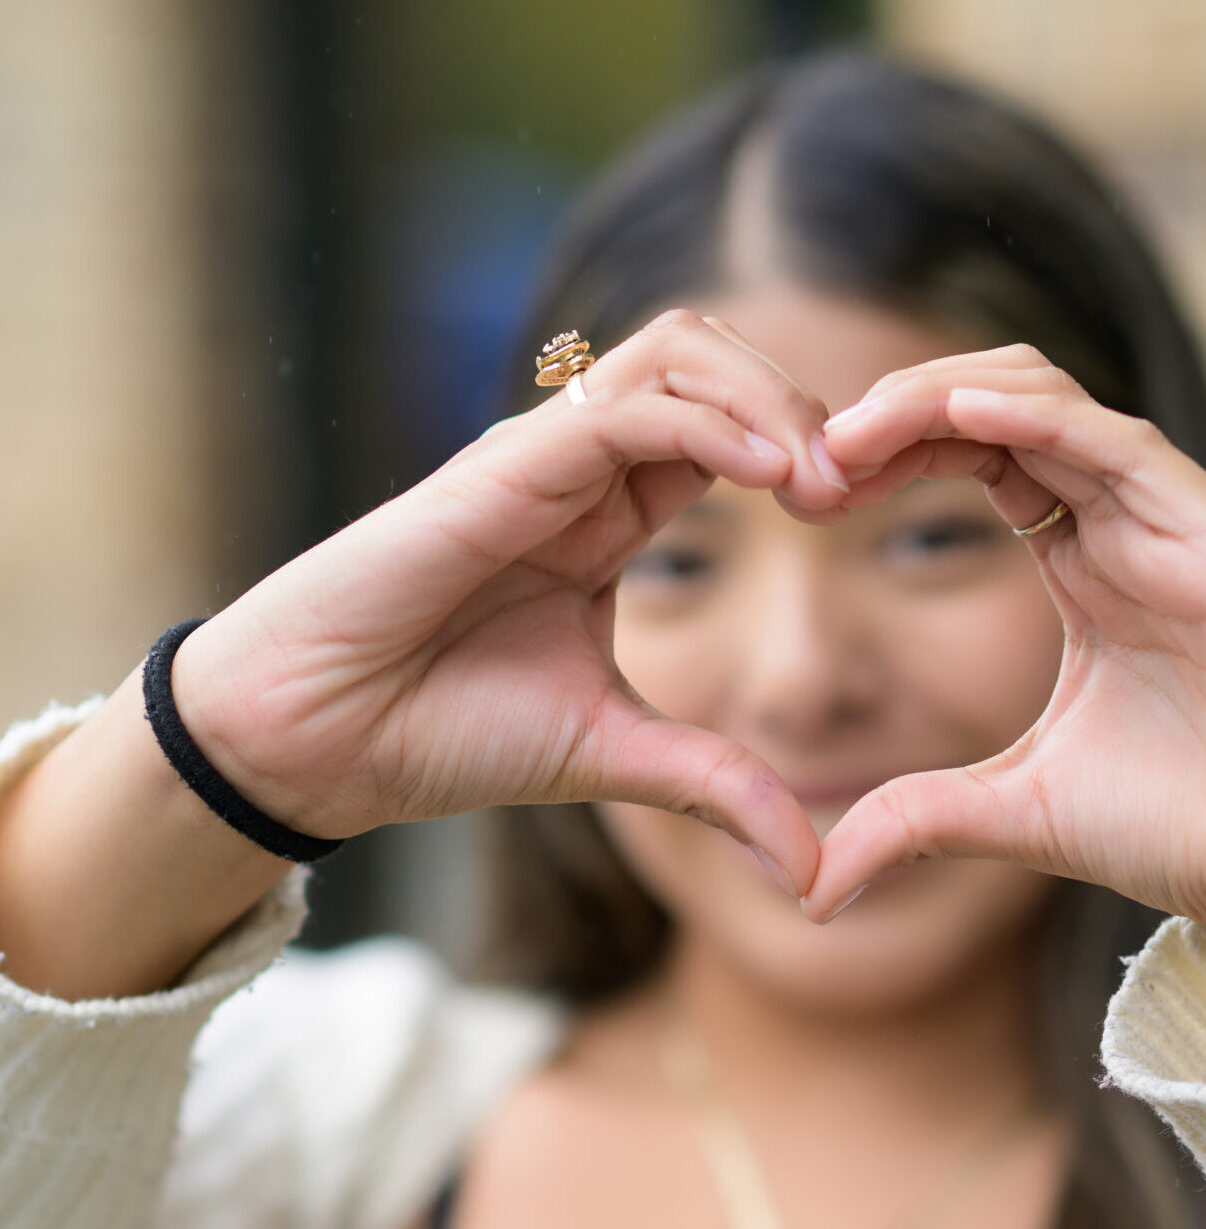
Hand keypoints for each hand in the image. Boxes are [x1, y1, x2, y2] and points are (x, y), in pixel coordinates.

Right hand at [170, 311, 850, 895]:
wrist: (320, 744)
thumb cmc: (446, 731)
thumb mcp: (617, 758)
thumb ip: (718, 790)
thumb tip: (815, 873)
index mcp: (612, 513)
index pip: (731, 431)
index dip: (807, 453)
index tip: (863, 513)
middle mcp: (583, 468)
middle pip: (716, 366)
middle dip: (804, 407)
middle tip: (860, 485)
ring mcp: (543, 458)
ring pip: (677, 355)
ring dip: (769, 399)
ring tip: (825, 479)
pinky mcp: (502, 469)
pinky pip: (622, 409)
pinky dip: (708, 421)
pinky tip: (771, 475)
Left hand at [806, 347, 1205, 1062]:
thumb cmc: (1182, 834)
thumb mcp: (1013, 813)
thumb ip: (915, 821)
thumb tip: (812, 890)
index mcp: (1085, 568)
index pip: (979, 459)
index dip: (893, 454)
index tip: (810, 488)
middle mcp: (1128, 530)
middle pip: (1006, 410)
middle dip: (905, 410)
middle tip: (816, 453)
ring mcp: (1178, 529)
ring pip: (1058, 405)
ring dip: (951, 397)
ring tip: (858, 427)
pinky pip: (1124, 449)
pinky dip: (1044, 418)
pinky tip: (963, 410)